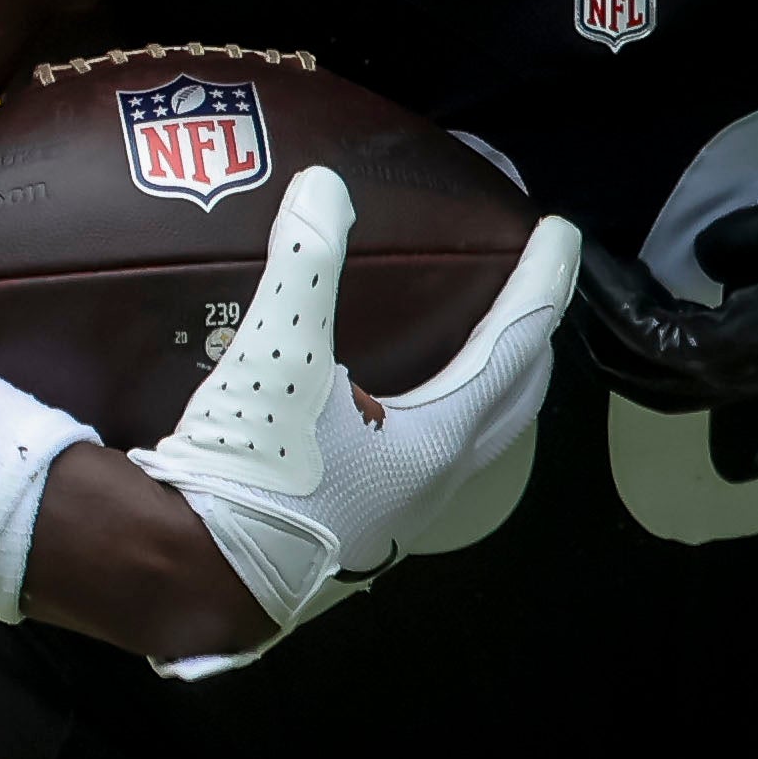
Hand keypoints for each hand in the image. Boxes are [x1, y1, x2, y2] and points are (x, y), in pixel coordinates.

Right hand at [126, 167, 569, 675]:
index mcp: (442, 436)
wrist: (196, 572)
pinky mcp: (366, 522)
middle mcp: (441, 478)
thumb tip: (323, 186)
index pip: (517, 342)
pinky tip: (401, 397)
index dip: (543, 281)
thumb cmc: (252, 470)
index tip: (560, 234)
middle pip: (516, 394)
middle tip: (533, 284)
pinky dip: (443, 411)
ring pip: (478, 432)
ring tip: (478, 335)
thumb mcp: (279, 355)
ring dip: (492, 381)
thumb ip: (305, 266)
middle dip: (532, 337)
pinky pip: (431, 454)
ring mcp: (406, 509)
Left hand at [576, 170, 757, 465]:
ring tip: (605, 308)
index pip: (648, 333)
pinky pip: (700, 378)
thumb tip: (701, 256)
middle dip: (603, 335)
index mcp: (744, 341)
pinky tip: (659, 318)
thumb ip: (740, 237)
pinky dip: (663, 355)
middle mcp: (746, 378)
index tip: (583, 254)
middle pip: (649, 377)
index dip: (606, 297)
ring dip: (630, 353)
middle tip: (578, 283)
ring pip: (673, 389)